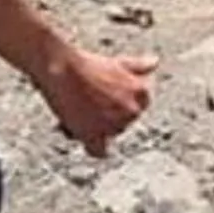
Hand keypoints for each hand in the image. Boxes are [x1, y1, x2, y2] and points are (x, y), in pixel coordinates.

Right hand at [33, 46, 156, 156]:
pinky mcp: (95, 135)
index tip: (99, 96)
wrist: (59, 67)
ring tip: (72, 110)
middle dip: (103, 116)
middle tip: (82, 103)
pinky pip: (99, 151)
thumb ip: (137, 67)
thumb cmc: (85, 63)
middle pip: (121, 123)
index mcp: (142, 93)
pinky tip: (82, 137)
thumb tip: (154, 61)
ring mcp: (115, 125)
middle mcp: (133, 111)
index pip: (136, 107)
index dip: (116, 103)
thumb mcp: (116, 62)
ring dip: (93, 127)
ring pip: (107, 134)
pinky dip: (92, 147)